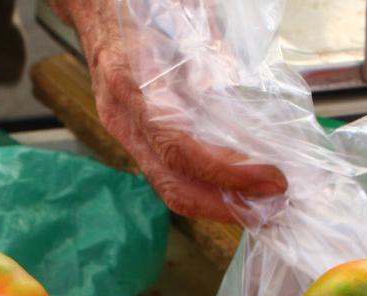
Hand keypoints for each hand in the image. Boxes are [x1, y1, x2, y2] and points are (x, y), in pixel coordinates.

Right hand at [55, 0, 286, 221]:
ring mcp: (122, 130)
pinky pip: (166, 172)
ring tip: (259, 203)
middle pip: (172, 185)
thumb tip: (246, 90)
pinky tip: (234, 186)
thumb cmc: (137, 5)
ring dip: (217, 203)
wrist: (94, 4)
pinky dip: (203, 186)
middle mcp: (122, 118)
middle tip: (273, 203)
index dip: (228, 173)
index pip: (180, 149)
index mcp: (132, 86)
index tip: (270, 178)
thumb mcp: (181, 19)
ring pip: (168, 186)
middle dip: (226, 205)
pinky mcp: (130, 135)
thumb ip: (212, 53)